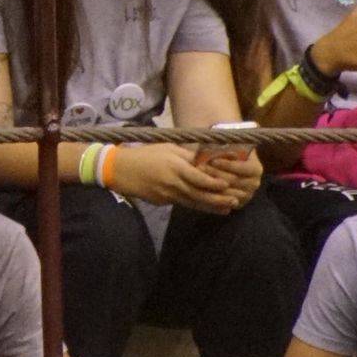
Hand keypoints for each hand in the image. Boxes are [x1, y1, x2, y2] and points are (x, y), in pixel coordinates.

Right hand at [109, 144, 246, 214]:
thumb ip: (188, 155)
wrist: (121, 170)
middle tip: (235, 201)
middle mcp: (174, 183)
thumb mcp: (168, 148)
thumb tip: (207, 159)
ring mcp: (168, 195)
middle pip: (200, 194)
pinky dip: (198, 206)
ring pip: (194, 203)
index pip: (200, 178)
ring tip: (227, 208)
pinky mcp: (163, 202)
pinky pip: (183, 204)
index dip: (216, 183)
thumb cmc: (146, 154)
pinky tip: (208, 208)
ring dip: (212, 206)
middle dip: (219, 199)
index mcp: (176, 167)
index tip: (229, 184)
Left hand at [200, 148, 263, 204]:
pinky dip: (213, 195)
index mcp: (256, 169)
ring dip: (212, 185)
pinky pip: (224, 204)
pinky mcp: (236, 204)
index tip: (213, 160)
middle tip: (201, 167)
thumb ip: (228, 150)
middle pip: (236, 181)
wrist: (224, 165)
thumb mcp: (228, 147)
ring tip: (199, 176)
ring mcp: (246, 195)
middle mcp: (254, 183)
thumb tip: (228, 153)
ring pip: (229, 193)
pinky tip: (201, 187)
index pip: (245, 168)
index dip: (229, 165)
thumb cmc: (226, 152)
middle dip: (217, 174)